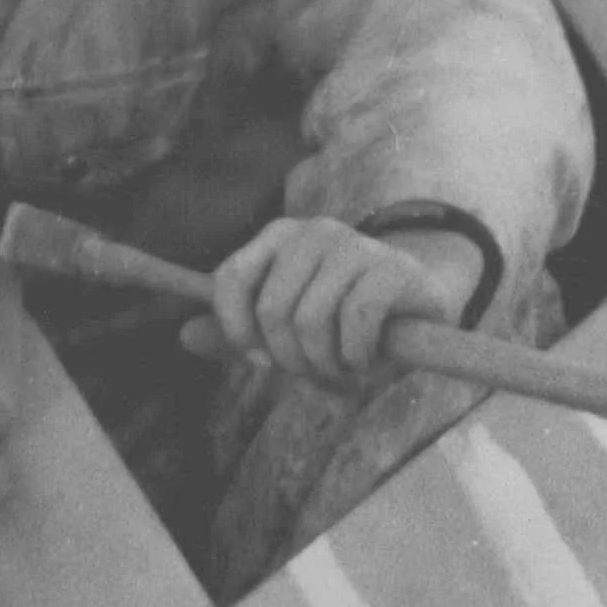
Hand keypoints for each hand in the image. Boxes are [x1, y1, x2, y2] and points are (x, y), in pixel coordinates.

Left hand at [184, 215, 484, 390]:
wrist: (424, 306)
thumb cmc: (346, 320)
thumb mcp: (290, 327)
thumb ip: (240, 331)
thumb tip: (182, 336)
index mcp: (280, 236)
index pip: (231, 278)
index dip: (237, 329)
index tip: (259, 361)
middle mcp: (314, 231)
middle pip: (273, 310)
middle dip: (291, 360)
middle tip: (316, 375)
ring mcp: (356, 245)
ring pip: (312, 320)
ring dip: (326, 366)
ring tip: (344, 372)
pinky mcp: (393, 268)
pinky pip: (355, 322)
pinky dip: (356, 357)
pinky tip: (367, 363)